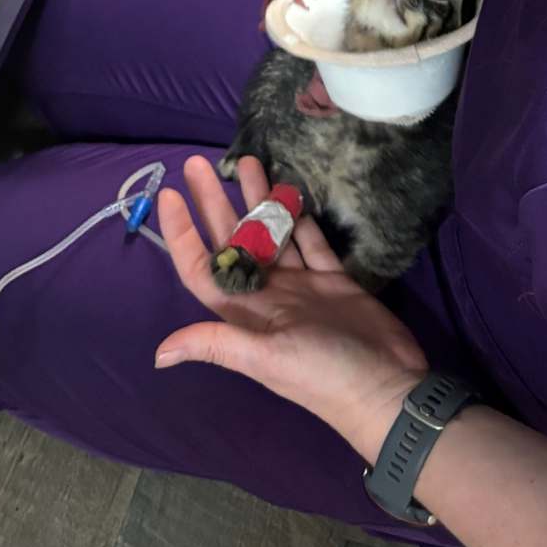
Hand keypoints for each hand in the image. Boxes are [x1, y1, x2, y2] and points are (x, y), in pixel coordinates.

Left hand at [155, 155, 426, 457]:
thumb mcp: (266, 360)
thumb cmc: (323, 376)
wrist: (387, 386)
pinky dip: (301, 218)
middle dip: (215, 203)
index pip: (203, 267)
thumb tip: (158, 353)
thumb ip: (219, 344)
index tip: (171, 195)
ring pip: (273, 235)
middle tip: (200, 163)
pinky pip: (312, 242)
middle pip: (233, 241)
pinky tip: (290, 188)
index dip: (183, 234)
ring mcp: (301, 286)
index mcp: (245, 314)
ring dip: (258, 201)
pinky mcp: (334, 280)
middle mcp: (267, 296)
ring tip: (249, 161)